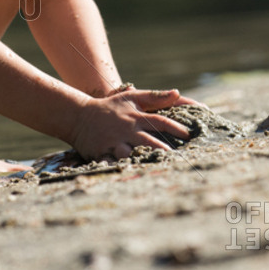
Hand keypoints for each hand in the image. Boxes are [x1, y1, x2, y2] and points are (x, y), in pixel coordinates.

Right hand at [69, 85, 201, 160]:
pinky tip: (131, 177)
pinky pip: (112, 163)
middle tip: (178, 159)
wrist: (79, 116)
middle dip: (163, 150)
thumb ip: (155, 96)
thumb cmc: (110, 107)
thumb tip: (177, 93)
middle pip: (149, 141)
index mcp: (136, 117)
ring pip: (131, 153)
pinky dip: (120, 170)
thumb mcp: (131, 98)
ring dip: (143, 160)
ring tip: (157, 169)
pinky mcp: (102, 153)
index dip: (175, 128)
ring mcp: (114, 142)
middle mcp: (127, 130)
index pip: (160, 121)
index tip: (189, 135)